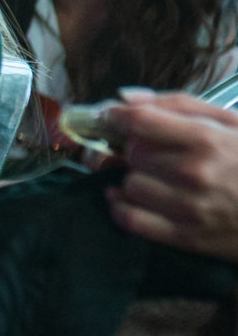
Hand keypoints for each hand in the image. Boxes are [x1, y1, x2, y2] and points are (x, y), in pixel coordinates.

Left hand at [102, 91, 237, 259]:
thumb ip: (179, 105)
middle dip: (136, 149)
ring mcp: (189, 208)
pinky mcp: (185, 237)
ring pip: (128, 186)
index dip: (117, 117)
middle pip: (132, 154)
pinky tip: (128, 198)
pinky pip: (130, 220)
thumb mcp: (231, 122)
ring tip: (153, 176)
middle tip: (151, 151)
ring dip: (134, 179)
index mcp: (207, 140)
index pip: (140, 122)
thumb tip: (125, 98)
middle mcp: (194, 174)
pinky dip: (121, 208)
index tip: (110, 116)